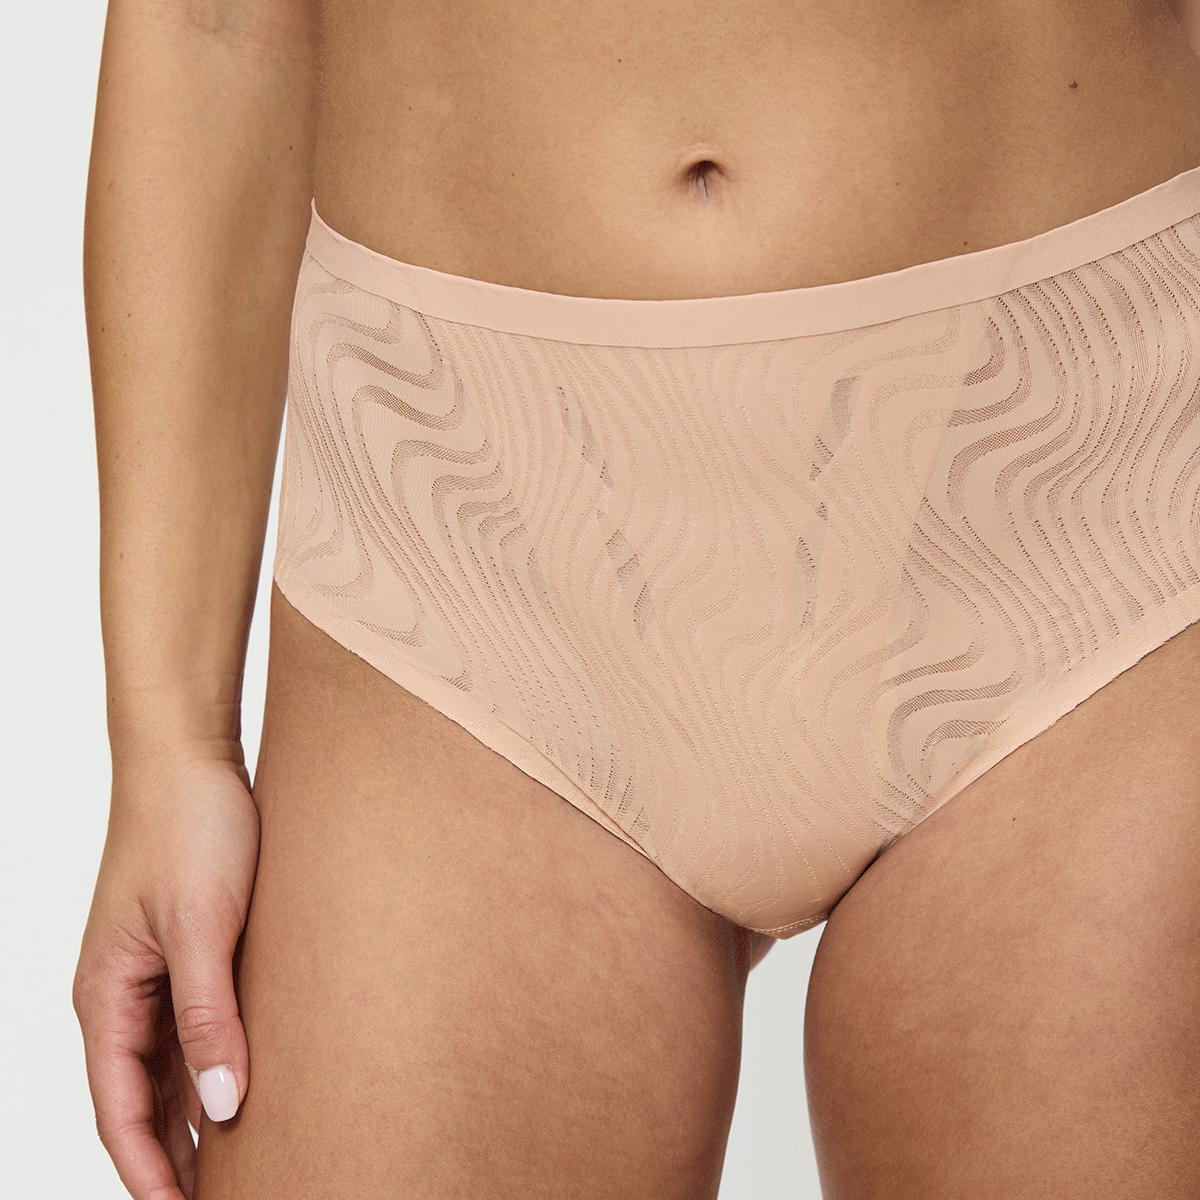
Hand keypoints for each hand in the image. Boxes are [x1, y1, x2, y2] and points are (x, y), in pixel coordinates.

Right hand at [74, 750, 259, 1198]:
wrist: (190, 759)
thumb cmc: (187, 830)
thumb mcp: (202, 927)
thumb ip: (208, 1016)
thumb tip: (220, 1105)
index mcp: (107, 998)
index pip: (119, 1112)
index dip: (150, 1173)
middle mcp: (123, 996)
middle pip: (142, 1102)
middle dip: (176, 1160)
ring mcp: (154, 975)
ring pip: (169, 1070)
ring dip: (197, 1120)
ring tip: (244, 1164)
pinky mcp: (188, 951)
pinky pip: (194, 1029)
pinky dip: (213, 1067)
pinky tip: (246, 1089)